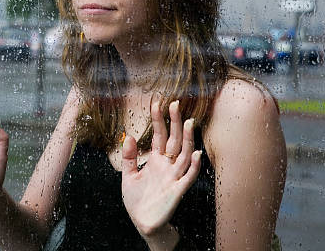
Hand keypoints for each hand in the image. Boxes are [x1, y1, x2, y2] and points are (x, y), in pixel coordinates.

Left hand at [121, 100, 201, 237]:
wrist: (143, 222)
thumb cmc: (137, 200)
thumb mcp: (128, 176)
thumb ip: (128, 157)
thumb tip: (128, 136)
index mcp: (155, 160)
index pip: (158, 135)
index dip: (158, 120)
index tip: (157, 103)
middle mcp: (167, 165)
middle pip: (174, 139)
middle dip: (174, 122)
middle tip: (175, 103)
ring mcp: (174, 177)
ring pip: (184, 154)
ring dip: (187, 139)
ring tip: (188, 122)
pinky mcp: (178, 190)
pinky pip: (189, 177)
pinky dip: (194, 166)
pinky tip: (196, 154)